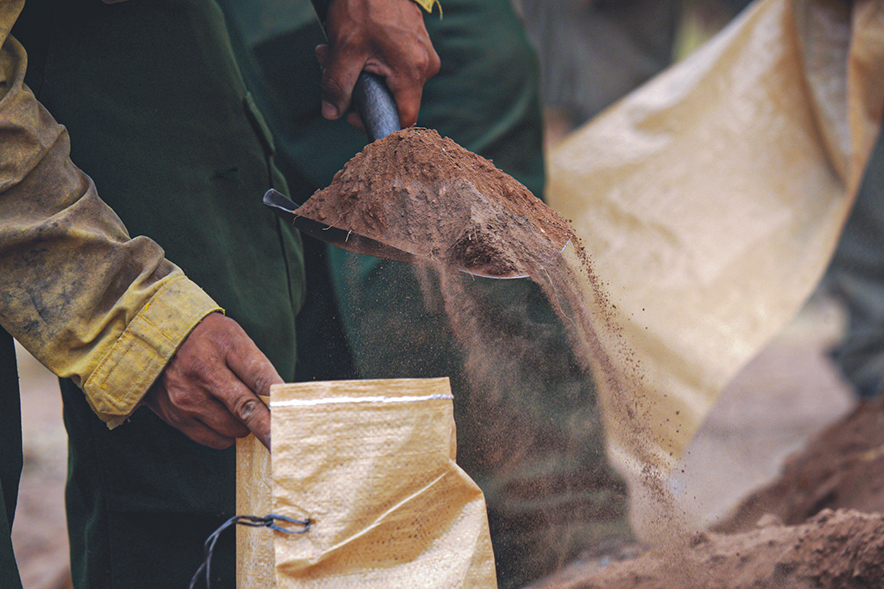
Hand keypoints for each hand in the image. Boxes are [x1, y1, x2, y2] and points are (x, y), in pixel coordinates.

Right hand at [144, 313, 279, 449]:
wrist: (152, 335)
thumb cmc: (204, 336)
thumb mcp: (234, 337)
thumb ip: (256, 367)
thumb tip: (279, 402)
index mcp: (225, 345)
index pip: (262, 377)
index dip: (282, 401)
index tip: (297, 417)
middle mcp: (204, 372)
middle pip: (248, 409)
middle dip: (270, 428)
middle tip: (284, 441)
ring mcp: (188, 396)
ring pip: (233, 429)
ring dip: (244, 426)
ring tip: (239, 410)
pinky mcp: (176, 415)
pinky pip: (213, 439)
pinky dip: (225, 435)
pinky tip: (223, 419)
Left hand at [315, 0, 440, 129]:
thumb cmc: (364, 6)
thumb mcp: (344, 48)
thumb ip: (337, 85)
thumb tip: (332, 114)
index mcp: (412, 71)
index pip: (403, 118)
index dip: (377, 123)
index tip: (353, 114)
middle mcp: (425, 66)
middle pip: (393, 100)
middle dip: (359, 92)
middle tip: (330, 72)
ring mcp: (424, 55)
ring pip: (391, 82)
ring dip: (359, 74)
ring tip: (333, 52)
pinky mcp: (418, 46)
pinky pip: (395, 67)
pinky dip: (370, 62)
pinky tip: (351, 45)